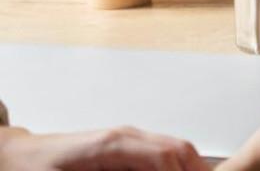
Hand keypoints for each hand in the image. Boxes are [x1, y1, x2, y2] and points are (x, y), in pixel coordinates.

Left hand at [0, 125, 205, 170]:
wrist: (15, 157)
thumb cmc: (33, 170)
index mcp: (114, 144)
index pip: (166, 155)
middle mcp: (126, 138)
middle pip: (178, 150)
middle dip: (196, 170)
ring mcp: (127, 141)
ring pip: (173, 153)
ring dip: (186, 169)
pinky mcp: (123, 152)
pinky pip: (158, 158)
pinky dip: (172, 169)